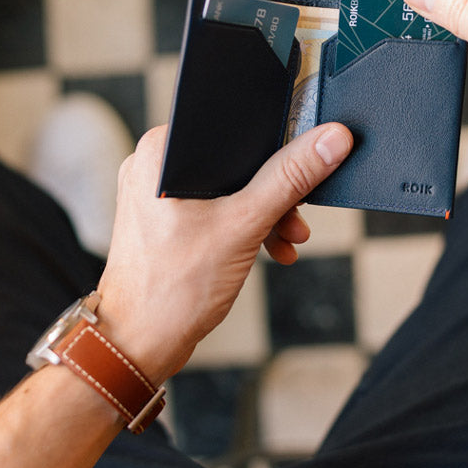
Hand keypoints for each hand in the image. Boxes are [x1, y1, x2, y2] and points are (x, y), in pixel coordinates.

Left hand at [95, 122, 352, 383]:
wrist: (138, 344)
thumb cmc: (171, 290)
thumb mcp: (244, 225)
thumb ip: (289, 179)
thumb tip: (329, 141)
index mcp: (161, 150)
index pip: (231, 123)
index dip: (273, 141)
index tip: (301, 163)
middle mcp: (154, 164)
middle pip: (236, 157)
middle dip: (274, 188)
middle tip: (295, 213)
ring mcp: (158, 194)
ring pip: (230, 185)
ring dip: (265, 212)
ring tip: (287, 238)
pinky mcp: (167, 219)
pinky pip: (217, 207)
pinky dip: (245, 225)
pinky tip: (269, 247)